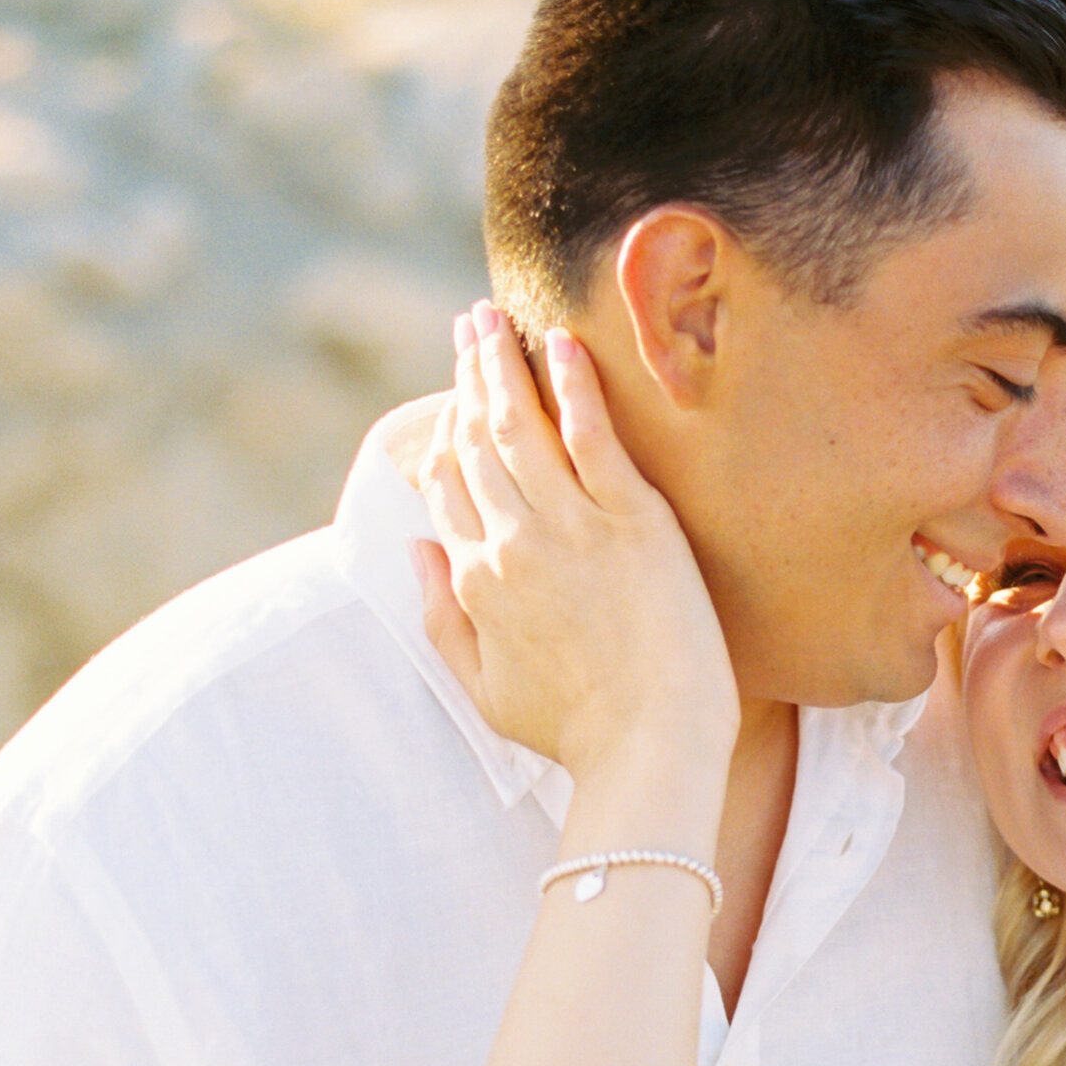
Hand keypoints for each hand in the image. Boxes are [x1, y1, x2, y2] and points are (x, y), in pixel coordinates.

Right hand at [417, 306, 738, 784]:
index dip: (447, 427)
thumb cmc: (577, 730)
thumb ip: (440, 618)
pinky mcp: (633, 522)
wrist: (651, 747)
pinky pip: (593, 436)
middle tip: (470, 325)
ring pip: (522, 426)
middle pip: (477, 440)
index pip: (447, 482)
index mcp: (473, 580)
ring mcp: (571, 528)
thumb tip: (415, 551)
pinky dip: (573, 385)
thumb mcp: (484, 688)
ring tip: (495, 318)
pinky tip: (559, 344)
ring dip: (503, 363)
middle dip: (468, 375)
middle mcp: (510, 543)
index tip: (457, 390)